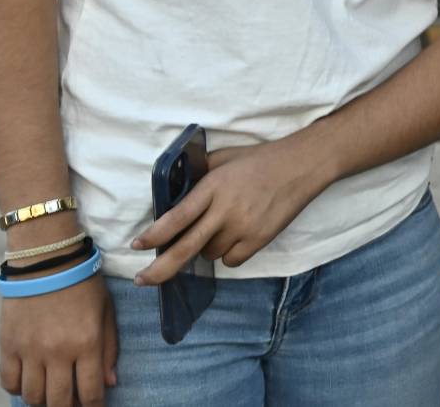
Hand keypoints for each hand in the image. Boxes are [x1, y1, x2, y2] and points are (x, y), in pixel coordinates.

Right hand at [0, 271, 116, 406]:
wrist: (47, 259)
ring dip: (43, 401)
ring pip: (33, 397)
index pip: (90, 392)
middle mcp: (58, 351)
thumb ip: (109, 349)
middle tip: (72, 402)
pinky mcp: (8, 345)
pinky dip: (18, 389)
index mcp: (87, 343)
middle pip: (59, 401)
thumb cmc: (83, 284)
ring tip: (51, 392)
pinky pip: (9, 382)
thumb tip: (109, 382)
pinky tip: (29, 382)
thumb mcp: (106, 312)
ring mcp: (30, 350)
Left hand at [131, 138, 331, 284]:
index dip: (155, 234)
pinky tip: (235, 236)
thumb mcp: (224, 159)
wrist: (302, 166)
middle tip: (142, 280)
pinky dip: (227, 253)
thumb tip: (174, 195)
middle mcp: (226, 210)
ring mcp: (244, 228)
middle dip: (160, 269)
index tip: (137, 246)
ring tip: (220, 226)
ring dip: (205, 247)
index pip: (177, 217)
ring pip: (209, 254)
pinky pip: (231, 260)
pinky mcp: (260, 240)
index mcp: (214, 187)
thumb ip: (199, 177)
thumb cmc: (260, 159)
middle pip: (186, 248)